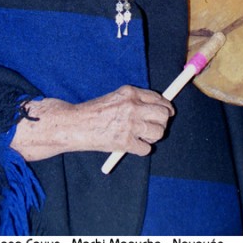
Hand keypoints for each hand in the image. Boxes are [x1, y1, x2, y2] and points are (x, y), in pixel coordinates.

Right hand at [11, 85, 174, 161]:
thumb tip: (159, 109)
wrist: (74, 124)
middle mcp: (132, 106)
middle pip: (163, 115)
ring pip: (158, 132)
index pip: (158, 98)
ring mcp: (130, 124)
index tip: (168, 112)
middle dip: (162, 122)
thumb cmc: (94, 112)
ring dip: (153, 137)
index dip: (166, 107)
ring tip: (142, 137)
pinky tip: (132, 145)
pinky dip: (142, 149)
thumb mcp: (116, 98)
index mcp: (130, 92)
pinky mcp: (125, 142)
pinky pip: (146, 149)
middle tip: (156, 127)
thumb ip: (136, 101)